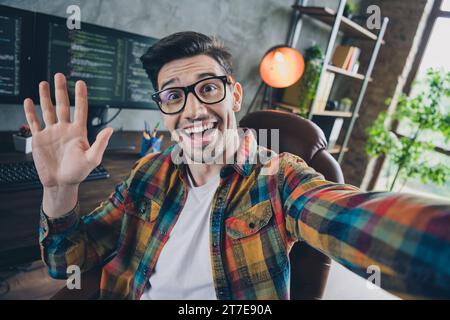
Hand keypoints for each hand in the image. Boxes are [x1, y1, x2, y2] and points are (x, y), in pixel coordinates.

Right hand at [23, 73, 112, 188]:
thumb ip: (101, 143)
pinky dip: (31, 112)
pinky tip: (29, 101)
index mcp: (79, 132)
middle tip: (59, 75)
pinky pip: (34, 122)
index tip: (80, 82)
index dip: (80, 95)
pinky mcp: (39, 139)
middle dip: (61, 90)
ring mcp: (52, 133)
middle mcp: (65, 129)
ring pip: (48, 110)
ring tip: (44, 83)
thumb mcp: (93, 159)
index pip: (81, 109)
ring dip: (46, 97)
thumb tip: (110, 129)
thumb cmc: (79, 173)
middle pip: (63, 105)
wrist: (61, 183)